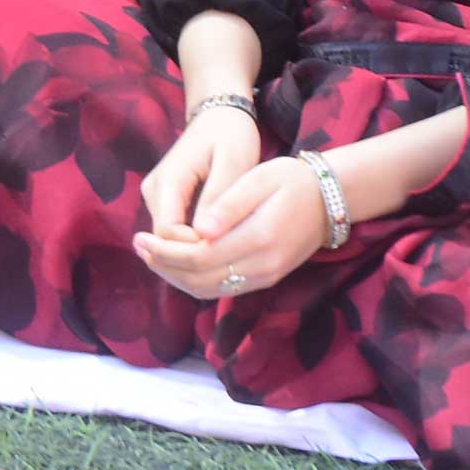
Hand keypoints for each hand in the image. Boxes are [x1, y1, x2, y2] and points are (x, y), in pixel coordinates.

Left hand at [133, 155, 329, 301]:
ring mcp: (266, 276)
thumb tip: (198, 230)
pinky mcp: (266, 278)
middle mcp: (262, 266)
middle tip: (138, 245)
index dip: (165, 252)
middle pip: (200, 279)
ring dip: (176, 277)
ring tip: (150, 254)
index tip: (140, 237)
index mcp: (258, 238)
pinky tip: (177, 262)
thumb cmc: (293, 181)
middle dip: (164, 266)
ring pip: (209, 289)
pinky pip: (223, 289)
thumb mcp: (259, 179)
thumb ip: (228, 205)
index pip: (199, 257)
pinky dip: (195, 280)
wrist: (331, 200)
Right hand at [137, 103, 262, 242]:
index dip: (194, 250)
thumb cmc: (230, 135)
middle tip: (234, 257)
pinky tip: (223, 239)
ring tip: (231, 250)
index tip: (229, 251)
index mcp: (168, 181)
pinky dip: (197, 240)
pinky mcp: (165, 201)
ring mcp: (157, 197)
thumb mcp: (232, 163)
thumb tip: (206, 236)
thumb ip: (218, 199)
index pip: (167, 233)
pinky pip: (176, 231)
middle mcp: (154, 191)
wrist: (219, 115)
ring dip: (197, 248)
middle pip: (165, 241)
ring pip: (170, 239)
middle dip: (195, 254)